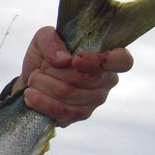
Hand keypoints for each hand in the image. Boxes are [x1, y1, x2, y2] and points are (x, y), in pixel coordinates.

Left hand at [14, 27, 132, 126]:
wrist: (31, 80)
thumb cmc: (45, 56)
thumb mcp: (44, 39)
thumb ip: (52, 42)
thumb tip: (63, 60)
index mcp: (106, 58)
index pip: (123, 61)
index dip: (99, 61)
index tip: (75, 60)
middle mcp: (106, 81)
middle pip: (82, 78)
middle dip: (52, 71)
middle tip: (41, 68)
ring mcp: (94, 101)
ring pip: (67, 94)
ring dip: (42, 85)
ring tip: (34, 79)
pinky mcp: (78, 116)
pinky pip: (60, 111)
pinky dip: (40, 101)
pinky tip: (31, 94)